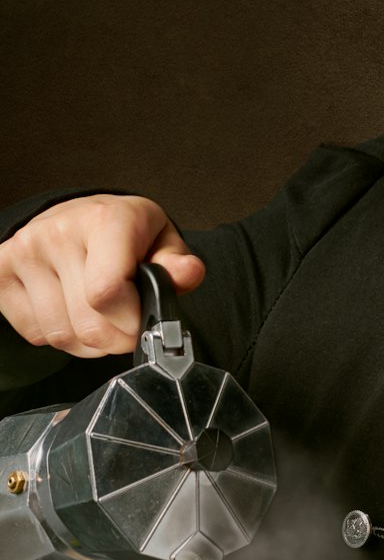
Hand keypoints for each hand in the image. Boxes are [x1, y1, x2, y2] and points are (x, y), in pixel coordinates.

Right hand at [0, 194, 204, 356]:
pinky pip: (35, 333)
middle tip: (126, 327)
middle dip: (116, 341)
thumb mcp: (161, 241)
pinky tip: (71, 313)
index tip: (142, 323)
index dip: (129, 323)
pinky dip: (59, 338)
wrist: (77, 215)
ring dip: (88, 343)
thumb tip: (188, 273)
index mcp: (106, 220)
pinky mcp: (2, 269)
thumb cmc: (126, 234)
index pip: (107, 292)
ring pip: (61, 335)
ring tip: (100, 318)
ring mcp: (26, 250)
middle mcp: (59, 231)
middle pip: (88, 324)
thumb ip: (177, 264)